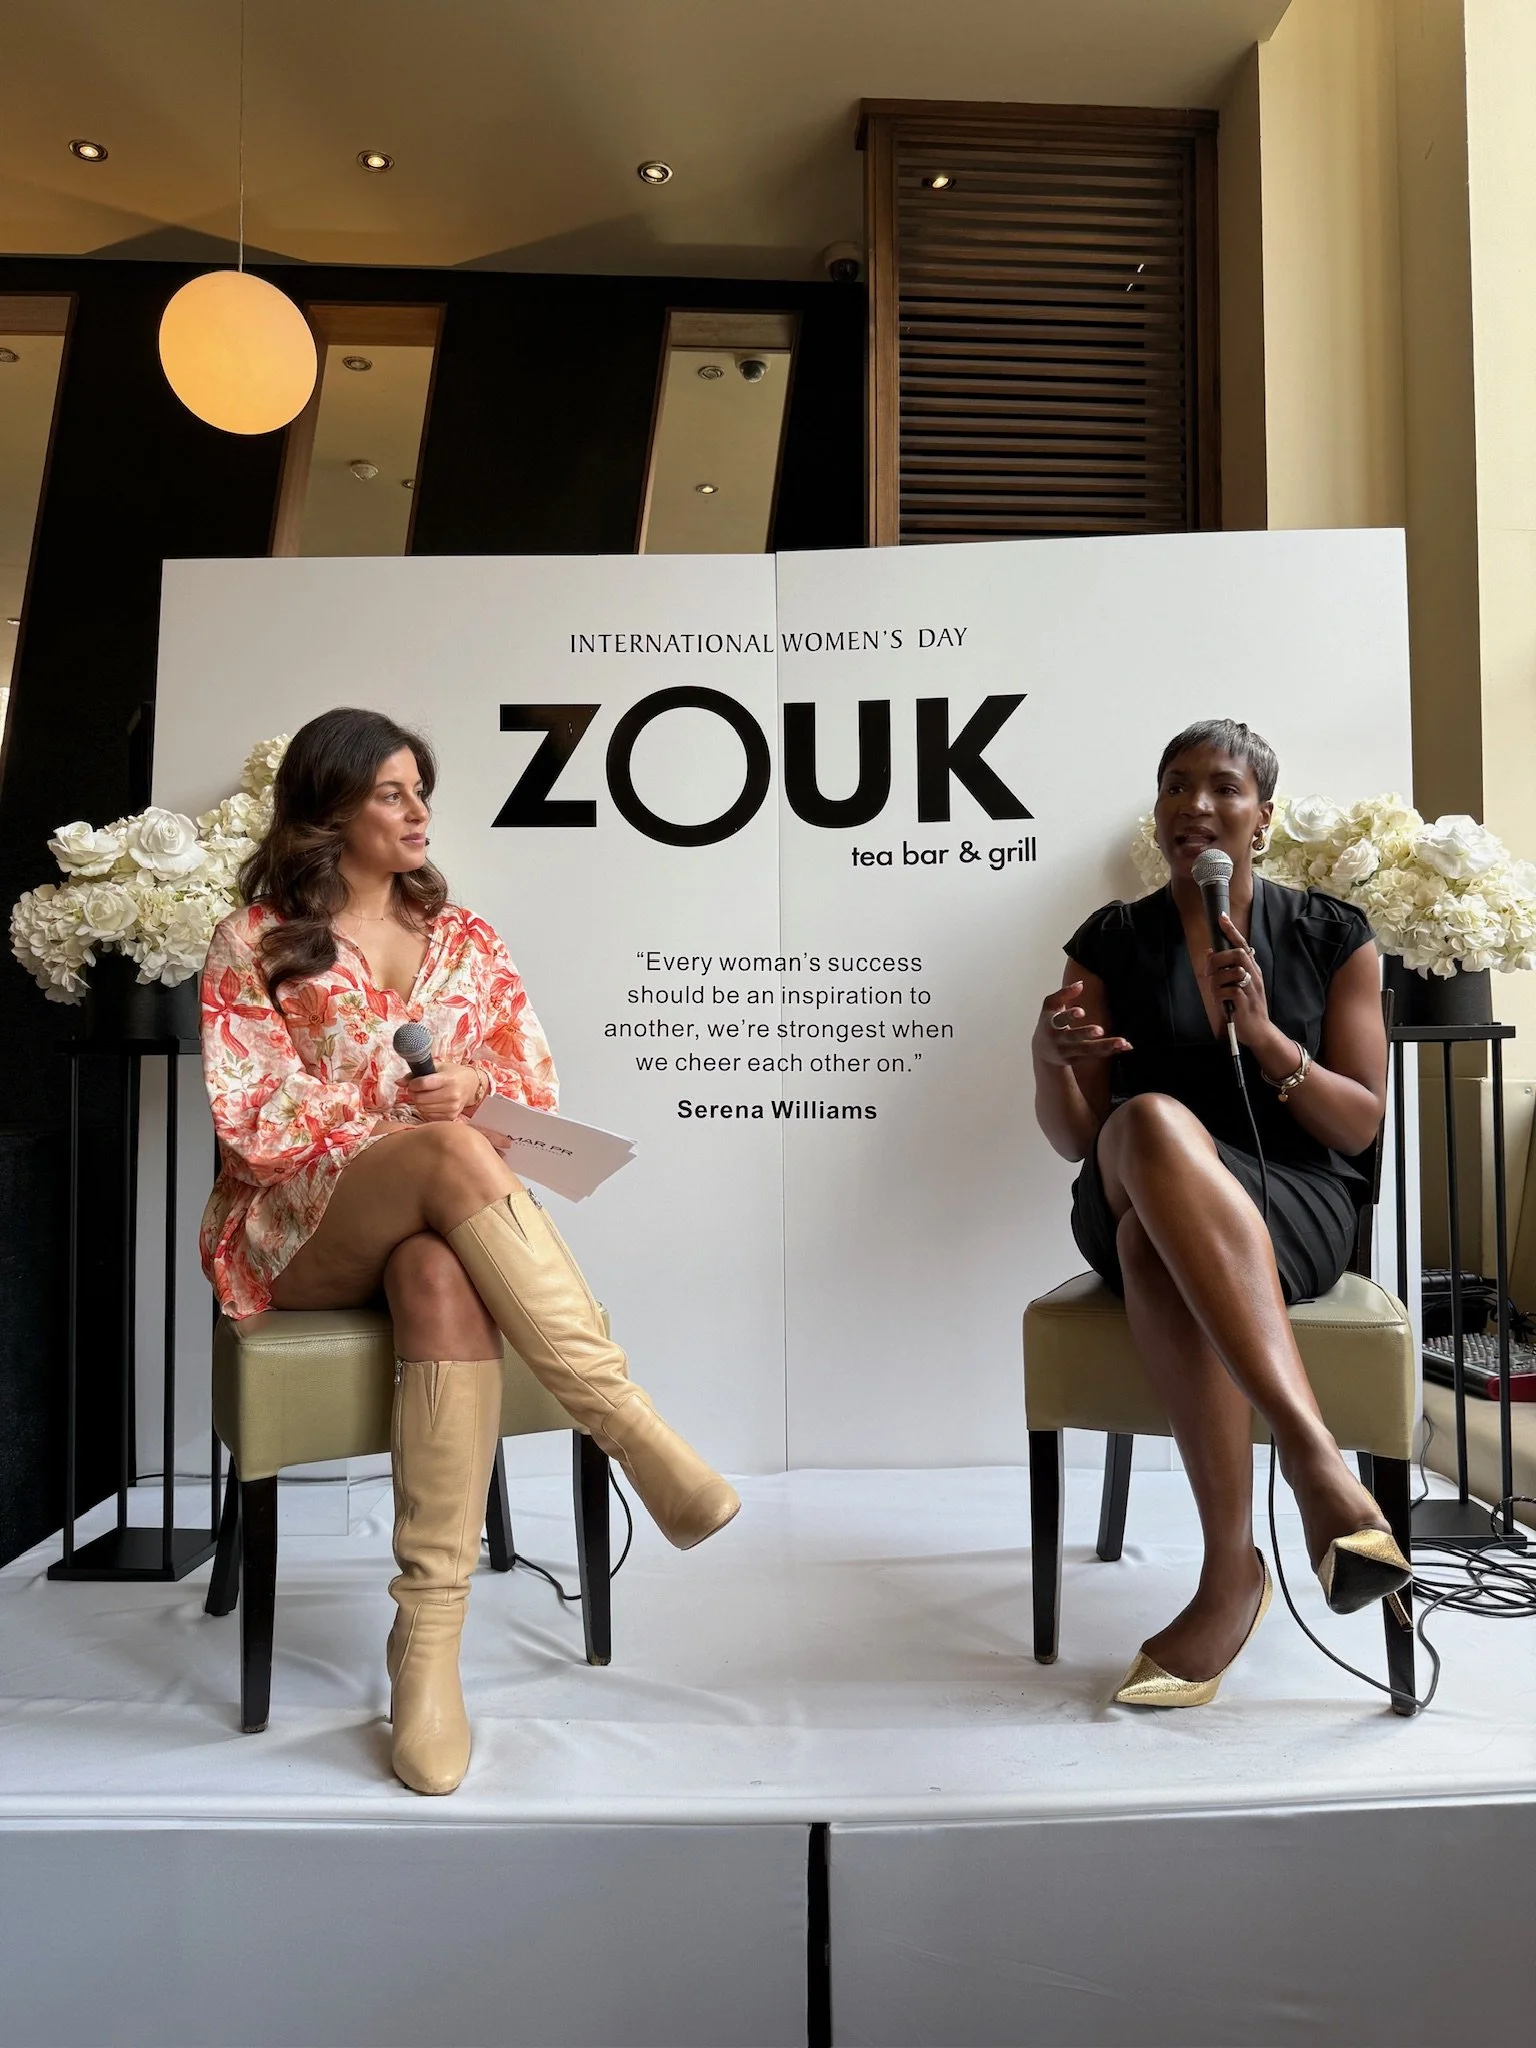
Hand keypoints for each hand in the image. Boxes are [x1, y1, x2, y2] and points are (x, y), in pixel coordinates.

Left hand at [404, 1064, 484, 1121]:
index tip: (413, 1083)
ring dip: (419, 1103)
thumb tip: (398, 1082)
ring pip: (422, 1109)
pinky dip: (426, 1110)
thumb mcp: (437, 1067)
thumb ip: (416, 1073)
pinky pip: (429, 1116)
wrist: (471, 1086)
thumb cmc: (452, 1074)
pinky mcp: (451, 1117)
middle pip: (420, 1098)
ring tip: (424, 1096)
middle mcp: (452, 1094)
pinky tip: (431, 1103)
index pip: (422, 1084)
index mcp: (448, 1079)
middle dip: (413, 1094)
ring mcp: (452, 1107)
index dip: (412, 1084)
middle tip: (416, 1090)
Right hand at [1032, 981, 1130, 1070]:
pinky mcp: (1080, 1059)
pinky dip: (1112, 1051)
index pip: (1060, 1019)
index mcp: (1052, 1024)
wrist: (1043, 1053)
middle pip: (1074, 1037)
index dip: (1070, 1015)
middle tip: (1100, 1030)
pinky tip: (1127, 1046)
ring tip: (1123, 1042)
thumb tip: (1081, 984)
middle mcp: (1060, 1040)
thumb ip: (1063, 994)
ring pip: (1089, 1050)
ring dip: (1106, 1046)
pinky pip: (1097, 1055)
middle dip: (1086, 1034)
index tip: (1081, 1011)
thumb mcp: (1050, 1006)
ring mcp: (1070, 1052)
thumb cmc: (1048, 1023)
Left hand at [1204, 914, 1271, 1043]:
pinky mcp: (1245, 1002)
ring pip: (1231, 972)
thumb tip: (1209, 953)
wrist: (1259, 1031)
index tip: (1222, 918)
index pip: (1243, 945)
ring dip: (1217, 980)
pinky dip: (1219, 995)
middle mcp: (1254, 976)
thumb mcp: (1236, 986)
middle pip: (1238, 954)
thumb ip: (1225, 970)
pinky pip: (1227, 991)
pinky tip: (1222, 1002)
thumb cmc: (1245, 1007)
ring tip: (1216, 991)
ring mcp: (1251, 988)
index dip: (1232, 931)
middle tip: (1210, 970)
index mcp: (1252, 970)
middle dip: (1219, 959)